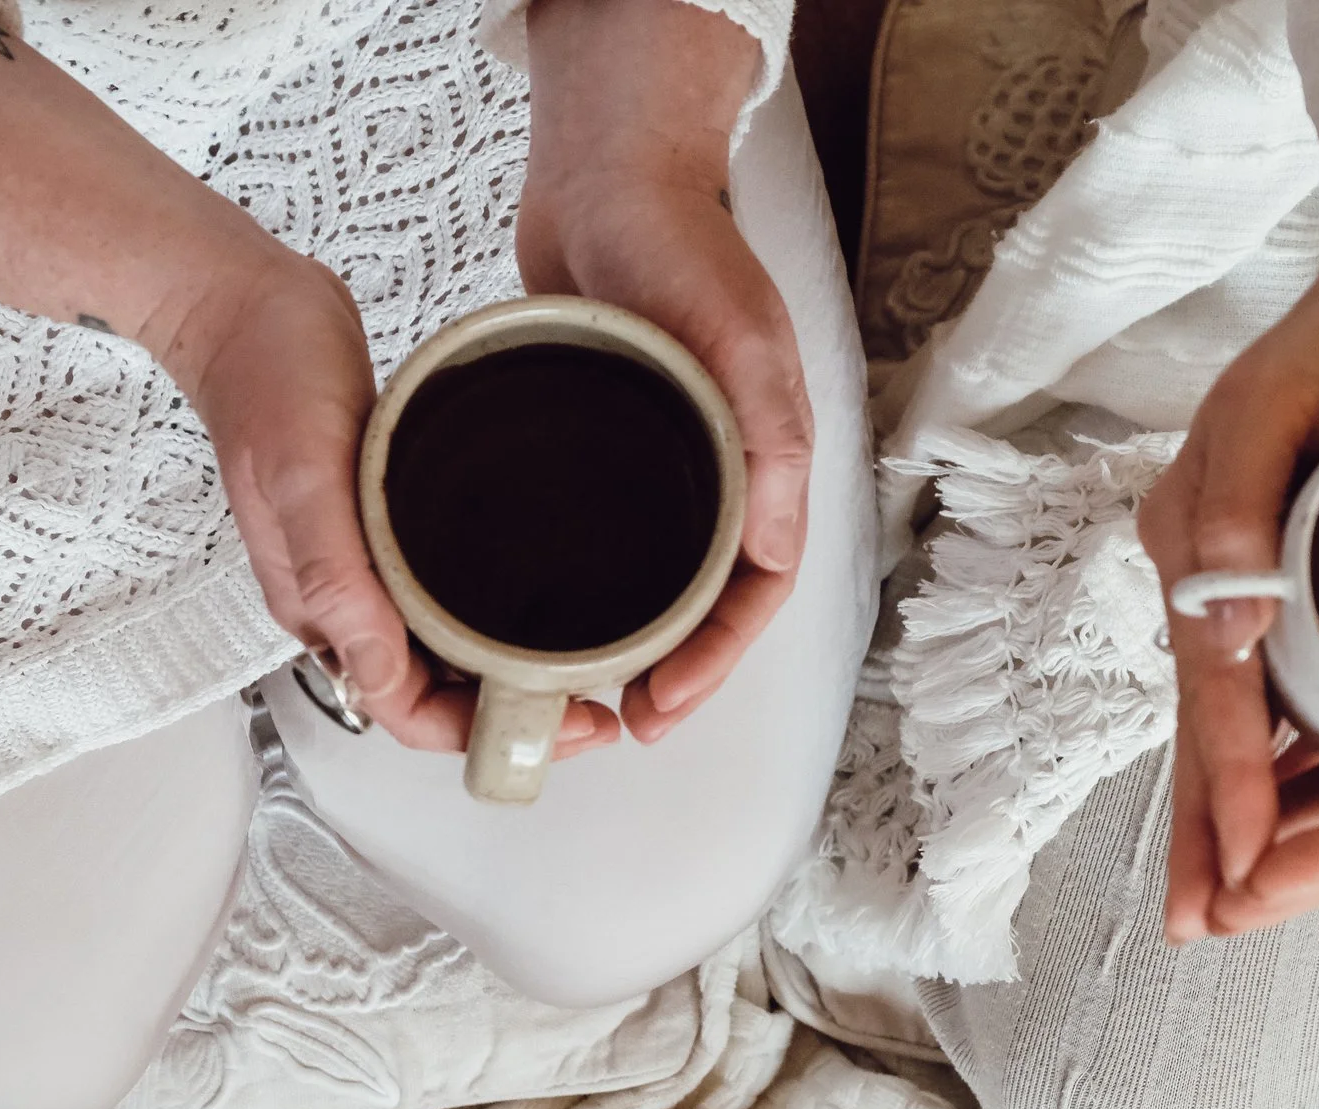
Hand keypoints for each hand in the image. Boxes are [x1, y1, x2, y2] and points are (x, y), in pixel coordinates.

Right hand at [173, 252, 613, 755]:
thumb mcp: (303, 475)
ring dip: (511, 666)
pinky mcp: (390, 523)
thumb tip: (381, 675)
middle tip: (598, 700)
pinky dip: (497, 607)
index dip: (484, 735)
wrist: (250, 303)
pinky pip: (447, 590)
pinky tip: (547, 592)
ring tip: (590, 657)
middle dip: (515, 713)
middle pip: (435, 693)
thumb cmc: (265, 375)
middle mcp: (348, 598)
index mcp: (321, 606)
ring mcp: (369, 562)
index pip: (405, 710)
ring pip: (446, 647)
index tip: (567, 725)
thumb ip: (334, 577)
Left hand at [518, 0, 810, 744]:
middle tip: (620, 722)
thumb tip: (775, 554)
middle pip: (710, 604)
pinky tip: (543, 608)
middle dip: (675, 674)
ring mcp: (665, 463)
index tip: (660, 707)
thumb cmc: (682, 246)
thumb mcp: (738, 340)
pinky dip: (590, 583)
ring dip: (632, 644)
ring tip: (584, 690)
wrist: (610, 176)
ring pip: (660, 581)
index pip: (756, 591)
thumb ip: (769, 440)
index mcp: (765, 460)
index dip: (716, 663)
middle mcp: (722, 472)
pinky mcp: (606, 447)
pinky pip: (609, 537)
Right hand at [1139, 96, 1318, 940]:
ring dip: (1238, 814)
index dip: (1223, 788)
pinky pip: (1287, 696)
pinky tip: (1296, 816)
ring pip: (1244, 727)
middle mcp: (1219, 580)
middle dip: (1205, 834)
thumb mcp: (1277, 405)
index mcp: (1198, 550)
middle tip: (1196, 926)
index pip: (1212, 694)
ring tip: (1235, 898)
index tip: (1239, 871)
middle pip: (1210, 730)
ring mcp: (1264, 588)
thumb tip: (1220, 625)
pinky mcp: (1316, 587)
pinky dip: (1284, 762)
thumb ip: (1235, 506)